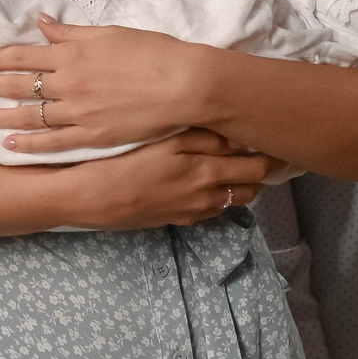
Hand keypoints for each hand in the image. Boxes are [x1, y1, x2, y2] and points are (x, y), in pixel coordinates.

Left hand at [0, 16, 218, 152]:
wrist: (184, 84)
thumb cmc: (153, 52)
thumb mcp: (110, 33)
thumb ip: (71, 32)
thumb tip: (42, 22)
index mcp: (72, 53)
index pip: (23, 55)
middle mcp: (68, 82)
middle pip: (18, 84)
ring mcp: (79, 111)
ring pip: (29, 115)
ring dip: (0, 115)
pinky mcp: (93, 135)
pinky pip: (53, 142)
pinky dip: (29, 145)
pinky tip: (11, 145)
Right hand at [63, 129, 269, 229]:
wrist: (90, 197)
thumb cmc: (122, 160)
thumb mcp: (163, 140)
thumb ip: (204, 138)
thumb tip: (239, 139)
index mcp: (207, 171)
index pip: (257, 168)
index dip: (267, 155)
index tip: (268, 141)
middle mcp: (207, 195)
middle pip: (252, 188)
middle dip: (259, 171)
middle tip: (255, 151)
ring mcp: (194, 211)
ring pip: (234, 201)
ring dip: (238, 184)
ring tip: (230, 164)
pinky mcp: (178, 220)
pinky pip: (212, 211)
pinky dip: (217, 197)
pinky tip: (203, 182)